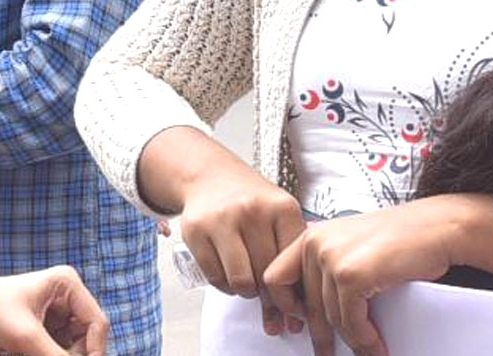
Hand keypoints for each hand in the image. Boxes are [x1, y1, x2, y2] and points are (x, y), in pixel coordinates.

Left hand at [0, 266, 108, 355]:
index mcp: (67, 285)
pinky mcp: (41, 333)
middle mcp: (65, 299)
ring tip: (21, 352)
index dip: (95, 353)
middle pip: (86, 342)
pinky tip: (17, 353)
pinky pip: (53, 354)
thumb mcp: (24, 336)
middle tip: (38, 355)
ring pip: (69, 352)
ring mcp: (54, 317)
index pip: (98, 325)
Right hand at [180, 161, 305, 335]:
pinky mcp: (195, 230)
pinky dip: (224, 286)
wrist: (210, 177)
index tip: (290, 302)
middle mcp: (252, 210)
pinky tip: (228, 275)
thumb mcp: (280, 216)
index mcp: (281, 207)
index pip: (292, 265)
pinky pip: (214, 277)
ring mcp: (221, 219)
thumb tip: (297, 314)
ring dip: (246, 291)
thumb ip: (291, 255)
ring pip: (241, 281)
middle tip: (267, 298)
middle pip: (267, 276)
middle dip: (269, 296)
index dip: (292, 292)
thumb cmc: (250, 203)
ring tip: (247, 283)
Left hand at [263, 200, 457, 355]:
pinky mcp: (351, 275)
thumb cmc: (400, 238)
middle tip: (325, 352)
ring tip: (367, 350)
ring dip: (351, 340)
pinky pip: (350, 321)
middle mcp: (314, 244)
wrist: (435, 228)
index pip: (276, 277)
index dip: (285, 306)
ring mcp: (331, 259)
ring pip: (330, 318)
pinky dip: (364, 339)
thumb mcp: (350, 244)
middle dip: (318, 334)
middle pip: (304, 304)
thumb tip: (314, 307)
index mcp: (310, 236)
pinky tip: (376, 347)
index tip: (296, 324)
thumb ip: (327, 265)